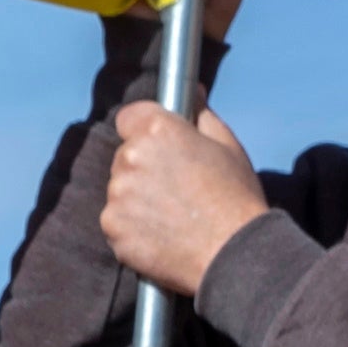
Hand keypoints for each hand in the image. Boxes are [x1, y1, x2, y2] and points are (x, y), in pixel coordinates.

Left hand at [102, 98, 267, 299]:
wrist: (232, 253)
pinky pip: (117, 220)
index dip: (143, 127)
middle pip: (126, 155)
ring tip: (174, 213)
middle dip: (145, 166)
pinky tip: (162, 233)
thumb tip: (192, 92)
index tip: (157, 141)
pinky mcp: (111, 227)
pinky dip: (133, 226)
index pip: (130, 116)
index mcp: (157, 131)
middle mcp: (130, 158)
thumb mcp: (227, 146)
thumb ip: (201, 115)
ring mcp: (117, 194)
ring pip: (120, 188)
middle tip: (178, 186)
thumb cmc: (236, 198)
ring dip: (138, 197)